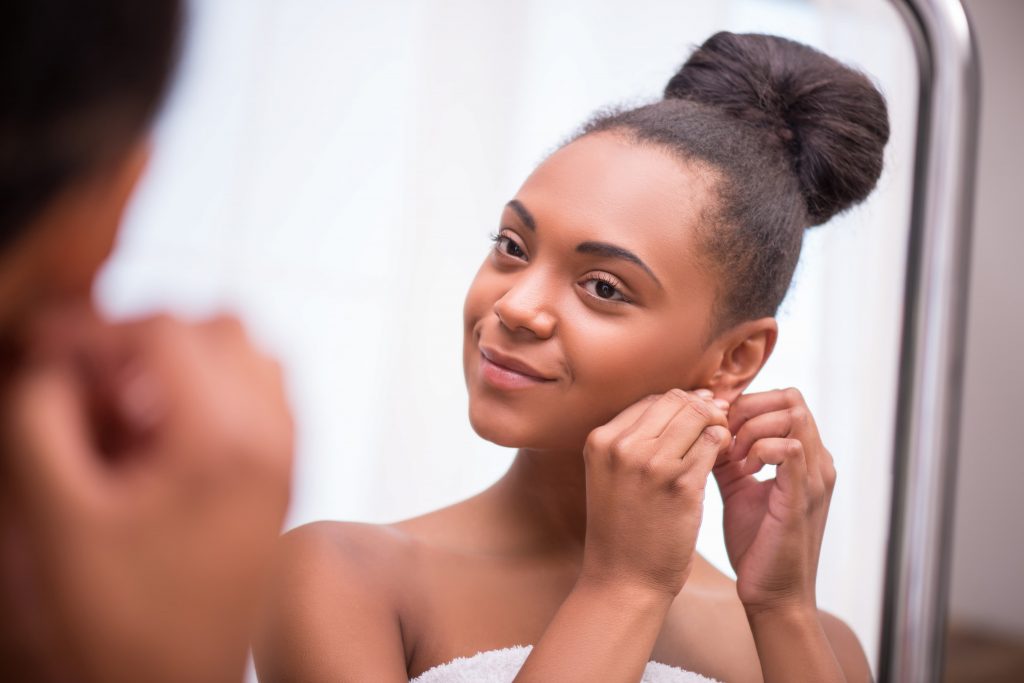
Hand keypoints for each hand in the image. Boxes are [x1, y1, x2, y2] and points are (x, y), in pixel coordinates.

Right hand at [1, 309, 293, 682]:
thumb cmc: (123, 620)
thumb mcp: (58, 519)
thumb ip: (42, 421)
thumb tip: (56, 365)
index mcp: (220, 440)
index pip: (165, 330)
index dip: (97, 328)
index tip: (51, 348)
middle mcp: (272, 437)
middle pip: (219, 326)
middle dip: (146, 335)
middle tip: (92, 374)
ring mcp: (288, 453)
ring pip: (252, 352)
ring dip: (188, 355)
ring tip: (130, 400)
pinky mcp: (286, 474)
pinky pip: (269, 393)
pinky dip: (220, 384)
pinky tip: (167, 428)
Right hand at [580, 388, 730, 597]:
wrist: (623, 581)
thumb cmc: (624, 528)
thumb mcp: (612, 475)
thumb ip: (634, 440)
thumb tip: (683, 403)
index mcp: (600, 440)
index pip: (651, 400)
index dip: (681, 404)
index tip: (699, 416)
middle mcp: (621, 446)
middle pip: (675, 400)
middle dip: (702, 408)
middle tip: (718, 424)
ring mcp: (650, 464)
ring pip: (697, 415)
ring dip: (716, 423)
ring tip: (722, 442)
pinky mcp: (680, 485)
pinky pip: (713, 443)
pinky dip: (724, 444)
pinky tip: (726, 458)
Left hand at [712, 388, 835, 617]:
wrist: (771, 594)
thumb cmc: (755, 544)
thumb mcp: (738, 488)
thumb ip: (728, 457)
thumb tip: (705, 427)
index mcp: (805, 457)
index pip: (785, 400)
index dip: (747, 404)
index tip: (720, 429)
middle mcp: (817, 462)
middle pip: (792, 399)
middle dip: (749, 410)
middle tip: (724, 439)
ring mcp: (814, 478)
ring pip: (793, 415)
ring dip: (753, 428)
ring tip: (733, 457)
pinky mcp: (802, 497)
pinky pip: (789, 448)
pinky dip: (759, 449)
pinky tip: (743, 470)